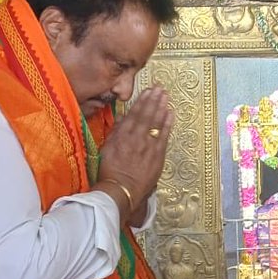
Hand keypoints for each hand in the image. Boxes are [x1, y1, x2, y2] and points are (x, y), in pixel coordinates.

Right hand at [98, 86, 173, 205]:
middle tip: (160, 88)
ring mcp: (148, 146)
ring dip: (161, 108)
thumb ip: (116, 132)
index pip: (134, 114)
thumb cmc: (110, 172)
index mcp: (123, 135)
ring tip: (165, 96)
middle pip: (147, 115)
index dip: (142, 101)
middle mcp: (136, 138)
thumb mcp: (106, 149)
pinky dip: (167, 124)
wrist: (121, 190)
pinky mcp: (157, 155)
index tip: (147, 91)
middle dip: (154, 100)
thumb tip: (122, 117)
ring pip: (156, 123)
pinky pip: (164, 136)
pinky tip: (170, 113)